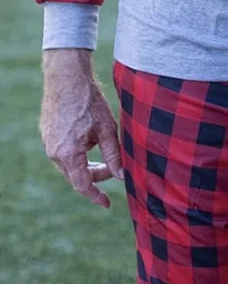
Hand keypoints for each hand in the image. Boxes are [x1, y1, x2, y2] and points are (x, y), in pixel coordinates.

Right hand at [41, 48, 123, 208]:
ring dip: (86, 166)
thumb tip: (123, 175)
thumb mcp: (107, 130)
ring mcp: (48, 144)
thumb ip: (114, 155)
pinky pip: (63, 153)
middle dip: (95, 177)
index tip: (107, 204)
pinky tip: (90, 143)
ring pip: (69, 165)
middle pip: (76, 176)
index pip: (82, 185)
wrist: (67, 79)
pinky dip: (78, 155)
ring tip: (104, 156)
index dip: (96, 196)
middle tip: (114, 170)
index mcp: (68, 155)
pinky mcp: (48, 135)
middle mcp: (54, 153)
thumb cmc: (89, 103)